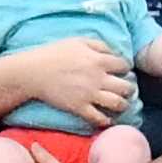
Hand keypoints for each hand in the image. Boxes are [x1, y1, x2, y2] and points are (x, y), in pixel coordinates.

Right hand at [0, 35, 134, 122]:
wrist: (33, 72)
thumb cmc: (53, 54)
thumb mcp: (78, 41)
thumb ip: (99, 45)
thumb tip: (114, 53)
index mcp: (98, 60)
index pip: (124, 66)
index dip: (125, 69)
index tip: (122, 72)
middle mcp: (98, 78)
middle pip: (126, 87)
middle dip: (128, 89)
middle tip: (125, 90)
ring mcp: (89, 95)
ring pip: (118, 104)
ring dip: (122, 105)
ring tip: (119, 105)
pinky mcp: (79, 108)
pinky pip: (99, 118)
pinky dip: (106, 120)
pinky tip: (107, 119)